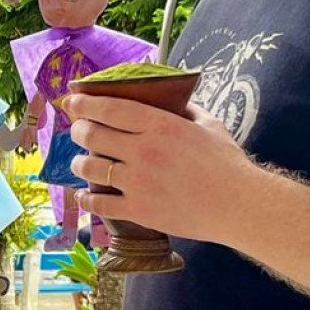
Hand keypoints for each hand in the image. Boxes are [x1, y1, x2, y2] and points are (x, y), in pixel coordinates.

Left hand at [64, 95, 264, 245]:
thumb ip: (185, 110)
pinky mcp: (138, 210)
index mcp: (160, 126)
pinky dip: (86, 198)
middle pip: (92, 135)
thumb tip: (171, 100)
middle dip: (78, 130)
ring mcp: (138, 182)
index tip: (71, 100)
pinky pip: (99, 203)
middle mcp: (143, 151)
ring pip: (90, 168)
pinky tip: (84, 195)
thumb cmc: (227, 164)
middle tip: (77, 130)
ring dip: (79, 163)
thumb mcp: (209, 125)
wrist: (238, 205)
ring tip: (80, 161)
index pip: (110, 109)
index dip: (85, 103)